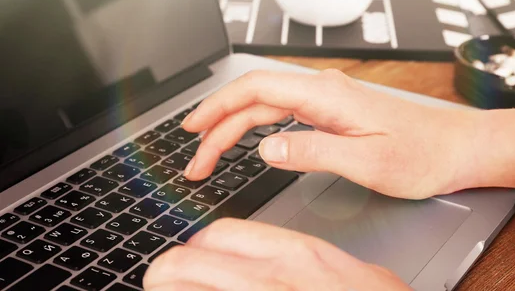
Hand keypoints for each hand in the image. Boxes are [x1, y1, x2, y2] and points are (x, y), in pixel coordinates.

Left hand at [144, 218, 410, 290]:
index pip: (219, 233)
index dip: (196, 247)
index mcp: (296, 255)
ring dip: (171, 290)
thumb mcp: (347, 273)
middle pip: (184, 264)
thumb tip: (273, 262)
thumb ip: (307, 263)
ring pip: (182, 289)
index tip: (192, 259)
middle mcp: (270, 282)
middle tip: (163, 282)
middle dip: (164, 274)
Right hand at [182, 69, 514, 198]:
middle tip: (195, 161)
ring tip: (209, 153)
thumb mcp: (368, 161)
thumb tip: (266, 148)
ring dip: (234, 128)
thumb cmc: (422, 154)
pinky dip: (256, 128)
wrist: (456, 147)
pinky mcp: (332, 111)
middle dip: (218, 125)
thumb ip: (314, 152)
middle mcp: (323, 89)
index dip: (218, 106)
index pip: (256, 89)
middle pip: (254, 97)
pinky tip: (246, 141)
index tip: (192, 130)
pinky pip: (283, 113)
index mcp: (327, 94)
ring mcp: (327, 99)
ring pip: (266, 106)